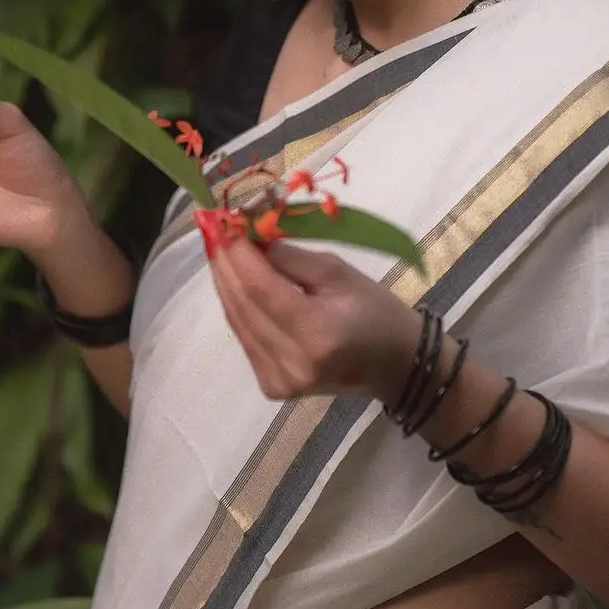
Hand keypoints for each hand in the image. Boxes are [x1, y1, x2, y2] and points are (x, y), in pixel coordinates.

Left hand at [209, 237, 423, 403]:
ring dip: (225, 282)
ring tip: (220, 248)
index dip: (236, 253)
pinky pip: (244, 337)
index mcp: (317, 333)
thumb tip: (248, 236)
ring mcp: (279, 381)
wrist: (393, 364)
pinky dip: (236, 306)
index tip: (223, 221)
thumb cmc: (375, 310)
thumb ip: (290, 256)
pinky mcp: (272, 387)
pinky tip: (234, 280)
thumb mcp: (338, 272)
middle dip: (224, 263)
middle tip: (214, 229)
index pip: (260, 287)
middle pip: (242, 304)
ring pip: (237, 321)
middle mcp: (292, 363)